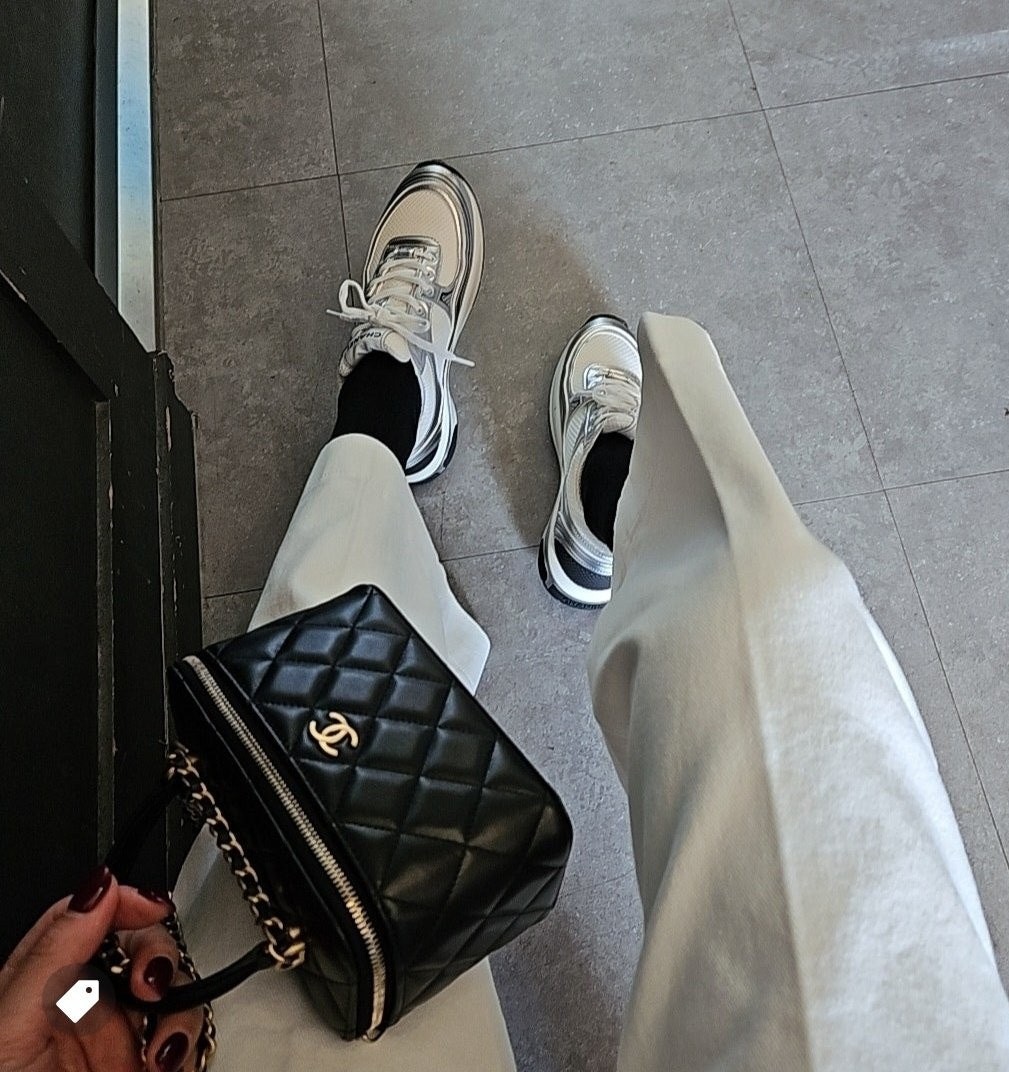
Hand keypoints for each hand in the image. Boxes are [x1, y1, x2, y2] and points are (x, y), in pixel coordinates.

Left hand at [0, 867, 203, 1071]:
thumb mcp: (11, 1026)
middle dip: (157, 955)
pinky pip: (185, 1039)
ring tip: (159, 1039)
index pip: (88, 916)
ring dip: (178, 1006)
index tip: (149, 906)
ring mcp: (116, 1042)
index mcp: (38, 986)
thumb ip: (54, 953)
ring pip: (171, 990)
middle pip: (139, 945)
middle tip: (150, 983)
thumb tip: (97, 886)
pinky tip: (165, 1061)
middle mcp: (79, 1009)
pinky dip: (186, 1043)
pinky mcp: (145, 1071)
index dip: (122, 901)